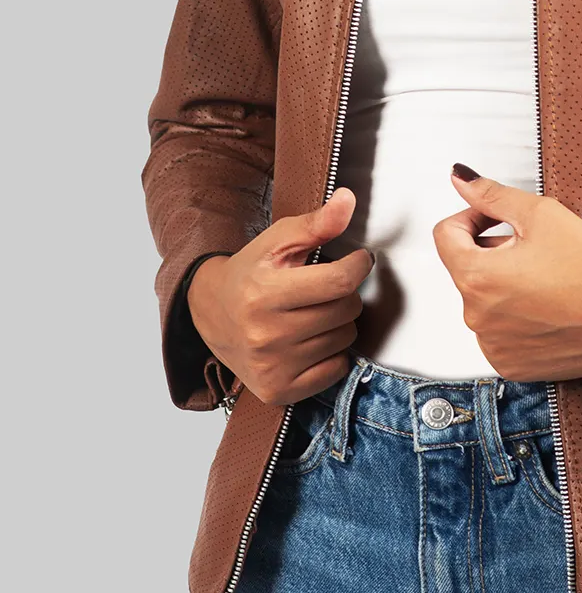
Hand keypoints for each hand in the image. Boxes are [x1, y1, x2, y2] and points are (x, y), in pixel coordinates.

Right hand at [186, 187, 374, 405]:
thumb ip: (316, 223)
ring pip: (345, 338)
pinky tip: (311, 340)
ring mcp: (272, 367)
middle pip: (346, 310)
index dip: (359, 266)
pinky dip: (333, 354)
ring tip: (313, 312)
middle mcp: (265, 336)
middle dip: (345, 294)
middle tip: (324, 288)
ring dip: (339, 322)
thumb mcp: (277, 241)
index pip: (339, 282)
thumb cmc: (249, 274)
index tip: (358, 260)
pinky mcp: (279, 391)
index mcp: (263, 294)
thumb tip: (348, 201)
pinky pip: (338, 369)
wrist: (211, 315)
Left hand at [432, 164, 581, 380]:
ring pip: (484, 302)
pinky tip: (548, 307)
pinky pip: (500, 334)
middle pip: (467, 270)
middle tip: (534, 247)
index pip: (445, 236)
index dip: (471, 217)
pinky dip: (515, 318)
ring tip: (545, 279)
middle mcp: (477, 318)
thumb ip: (492, 195)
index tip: (497, 218)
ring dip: (503, 286)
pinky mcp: (514, 366)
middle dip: (492, 253)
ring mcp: (494, 347)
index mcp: (477, 277)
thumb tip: (462, 180)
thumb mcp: (542, 214)